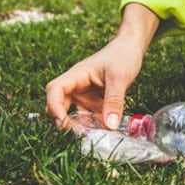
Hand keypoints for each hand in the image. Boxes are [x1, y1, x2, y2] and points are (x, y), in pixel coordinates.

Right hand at [45, 3, 158, 130]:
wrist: (131, 49)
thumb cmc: (122, 56)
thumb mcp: (119, 77)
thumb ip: (114, 101)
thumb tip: (109, 126)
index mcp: (76, 75)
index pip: (55, 90)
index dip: (54, 107)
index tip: (62, 123)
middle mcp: (76, 87)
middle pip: (60, 106)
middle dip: (67, 122)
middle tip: (84, 135)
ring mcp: (85, 95)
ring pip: (76, 116)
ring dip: (84, 127)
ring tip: (100, 135)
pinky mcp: (94, 102)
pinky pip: (90, 117)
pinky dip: (96, 125)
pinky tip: (108, 131)